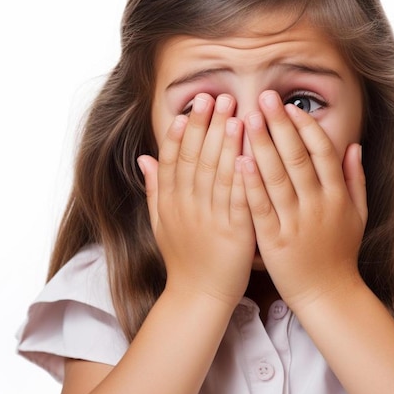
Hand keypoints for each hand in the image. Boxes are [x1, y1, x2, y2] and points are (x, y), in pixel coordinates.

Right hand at [138, 94, 255, 308]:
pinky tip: (250, 152)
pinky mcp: (234, 232)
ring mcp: (210, 219)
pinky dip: (243, 174)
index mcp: (170, 202)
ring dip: (225, 141)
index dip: (180, 132)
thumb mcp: (161, 223)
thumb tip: (143, 159)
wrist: (199, 296)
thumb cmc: (184, 259)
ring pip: (216, 173)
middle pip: (195, 159)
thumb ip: (154, 189)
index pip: (173, 160)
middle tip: (216, 97)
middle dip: (206, 126)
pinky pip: (238, 198)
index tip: (189, 108)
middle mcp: (187, 207)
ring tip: (236, 113)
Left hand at [240, 90, 367, 311]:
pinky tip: (239, 160)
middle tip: (263, 98)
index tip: (290, 107)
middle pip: (298, 158)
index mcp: (337, 197)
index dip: (306, 128)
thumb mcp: (357, 215)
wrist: (328, 294)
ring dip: (262, 146)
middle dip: (280, 126)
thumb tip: (354, 145)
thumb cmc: (340, 253)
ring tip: (245, 119)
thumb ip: (355, 179)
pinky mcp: (274, 240)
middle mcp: (318, 206)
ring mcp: (296, 223)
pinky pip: (261, 207)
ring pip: (278, 178)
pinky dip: (251, 183)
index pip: (323, 152)